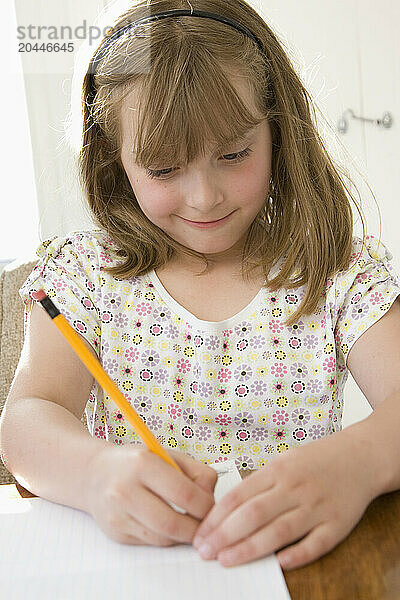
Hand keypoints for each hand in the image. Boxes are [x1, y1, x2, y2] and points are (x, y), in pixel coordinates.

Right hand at [86, 445, 217, 546]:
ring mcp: (117, 514)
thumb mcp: (167, 455)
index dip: (206, 506)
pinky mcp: (115, 533)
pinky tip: (169, 524)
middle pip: (173, 523)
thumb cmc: (137, 463)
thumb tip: (211, 498)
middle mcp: (125, 489)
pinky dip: (167, 537)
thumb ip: (195, 472)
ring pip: (163, 538)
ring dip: (183, 536)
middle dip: (196, 528)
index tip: (212, 507)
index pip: (184, 494)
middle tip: (206, 524)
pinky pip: (151, 542)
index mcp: (142, 464)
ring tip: (189, 522)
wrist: (96, 474)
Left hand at [193, 431, 375, 569]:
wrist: (359, 457)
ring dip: (250, 548)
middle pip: (254, 514)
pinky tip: (279, 563)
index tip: (199, 534)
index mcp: (278, 470)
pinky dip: (298, 554)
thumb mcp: (282, 461)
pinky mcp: (338, 524)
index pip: (239, 496)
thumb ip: (258, 484)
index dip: (216, 517)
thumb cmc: (314, 461)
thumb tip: (226, 509)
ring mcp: (317, 506)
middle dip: (225, 535)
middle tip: (205, 552)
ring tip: (226, 560)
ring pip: (279, 530)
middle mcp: (295, 488)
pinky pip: (316, 543)